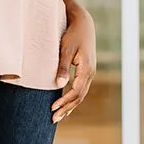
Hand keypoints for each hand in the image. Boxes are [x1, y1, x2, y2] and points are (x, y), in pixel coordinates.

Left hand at [52, 0, 95, 123]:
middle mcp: (91, 73)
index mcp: (86, 69)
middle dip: (66, 108)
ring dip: (70, 106)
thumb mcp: (65, 49)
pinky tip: (67, 105)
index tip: (52, 108)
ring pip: (81, 95)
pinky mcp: (87, 71)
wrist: (84, 24)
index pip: (75, 92)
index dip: (64, 101)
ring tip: (59, 116)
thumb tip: (59, 85)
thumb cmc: (72, 35)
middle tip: (53, 119)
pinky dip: (74, 99)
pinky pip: (82, 89)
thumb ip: (62, 67)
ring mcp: (90, 73)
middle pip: (79, 97)